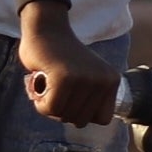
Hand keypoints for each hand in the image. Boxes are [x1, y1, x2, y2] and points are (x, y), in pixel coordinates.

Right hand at [17, 2, 116, 128]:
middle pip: (81, 121)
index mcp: (112, 80)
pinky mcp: (64, 78)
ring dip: (49, 105)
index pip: (102, 119)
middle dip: (63, 110)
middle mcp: (103, 80)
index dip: (82, 113)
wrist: (46, 28)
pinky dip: (40, 103)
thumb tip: (80, 123)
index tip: (71, 95)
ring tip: (48, 83)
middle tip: (54, 87)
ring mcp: (85, 79)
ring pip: (64, 115)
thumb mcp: (86, 78)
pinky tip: (39, 84)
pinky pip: (50, 108)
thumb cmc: (60, 56)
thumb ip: (89, 98)